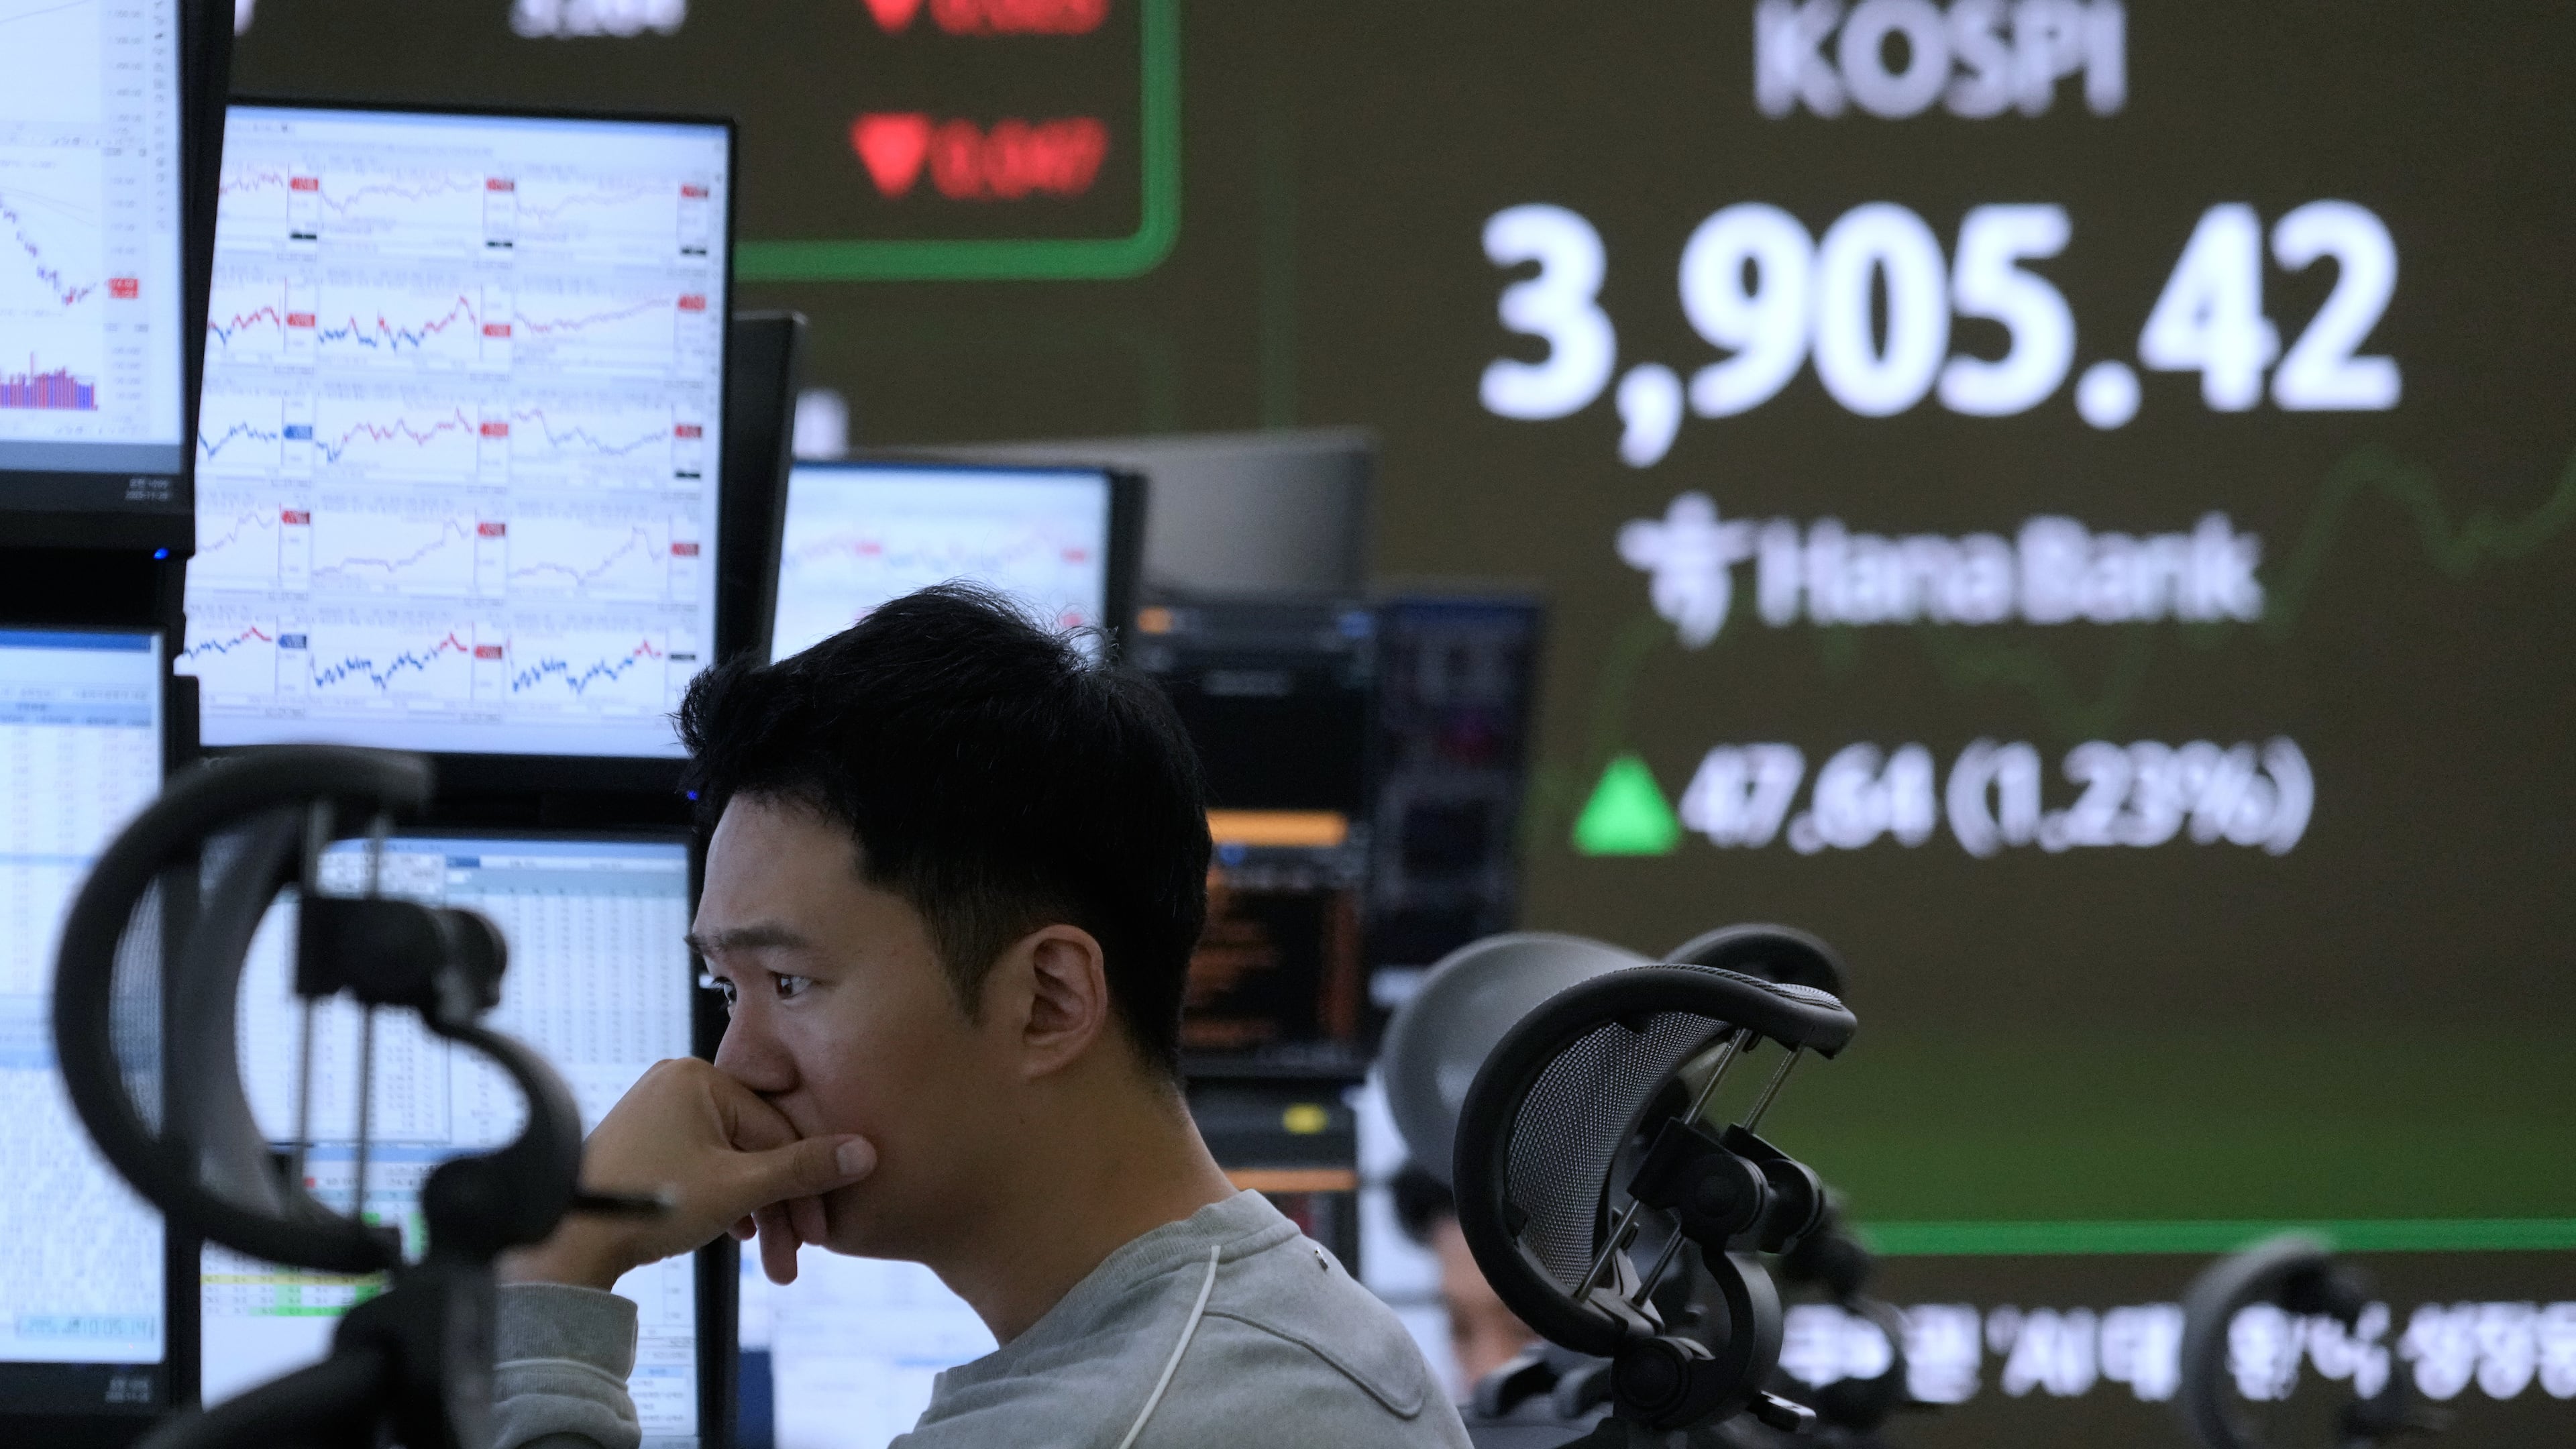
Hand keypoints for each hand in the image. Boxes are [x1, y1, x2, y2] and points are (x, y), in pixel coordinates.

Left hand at [501, 1057, 874, 1290]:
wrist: (569, 1239)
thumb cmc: (651, 1203)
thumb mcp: (740, 1187)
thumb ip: (804, 1169)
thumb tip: (863, 1152)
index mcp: (700, 1077)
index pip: (778, 1130)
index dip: (806, 1186)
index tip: (821, 1231)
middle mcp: (678, 1084)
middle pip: (755, 1147)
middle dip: (779, 1209)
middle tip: (794, 1256)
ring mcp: (658, 1112)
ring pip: (730, 1162)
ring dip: (756, 1211)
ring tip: (770, 1259)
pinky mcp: (644, 1142)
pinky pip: (703, 1165)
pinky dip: (725, 1199)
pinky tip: (737, 1234)